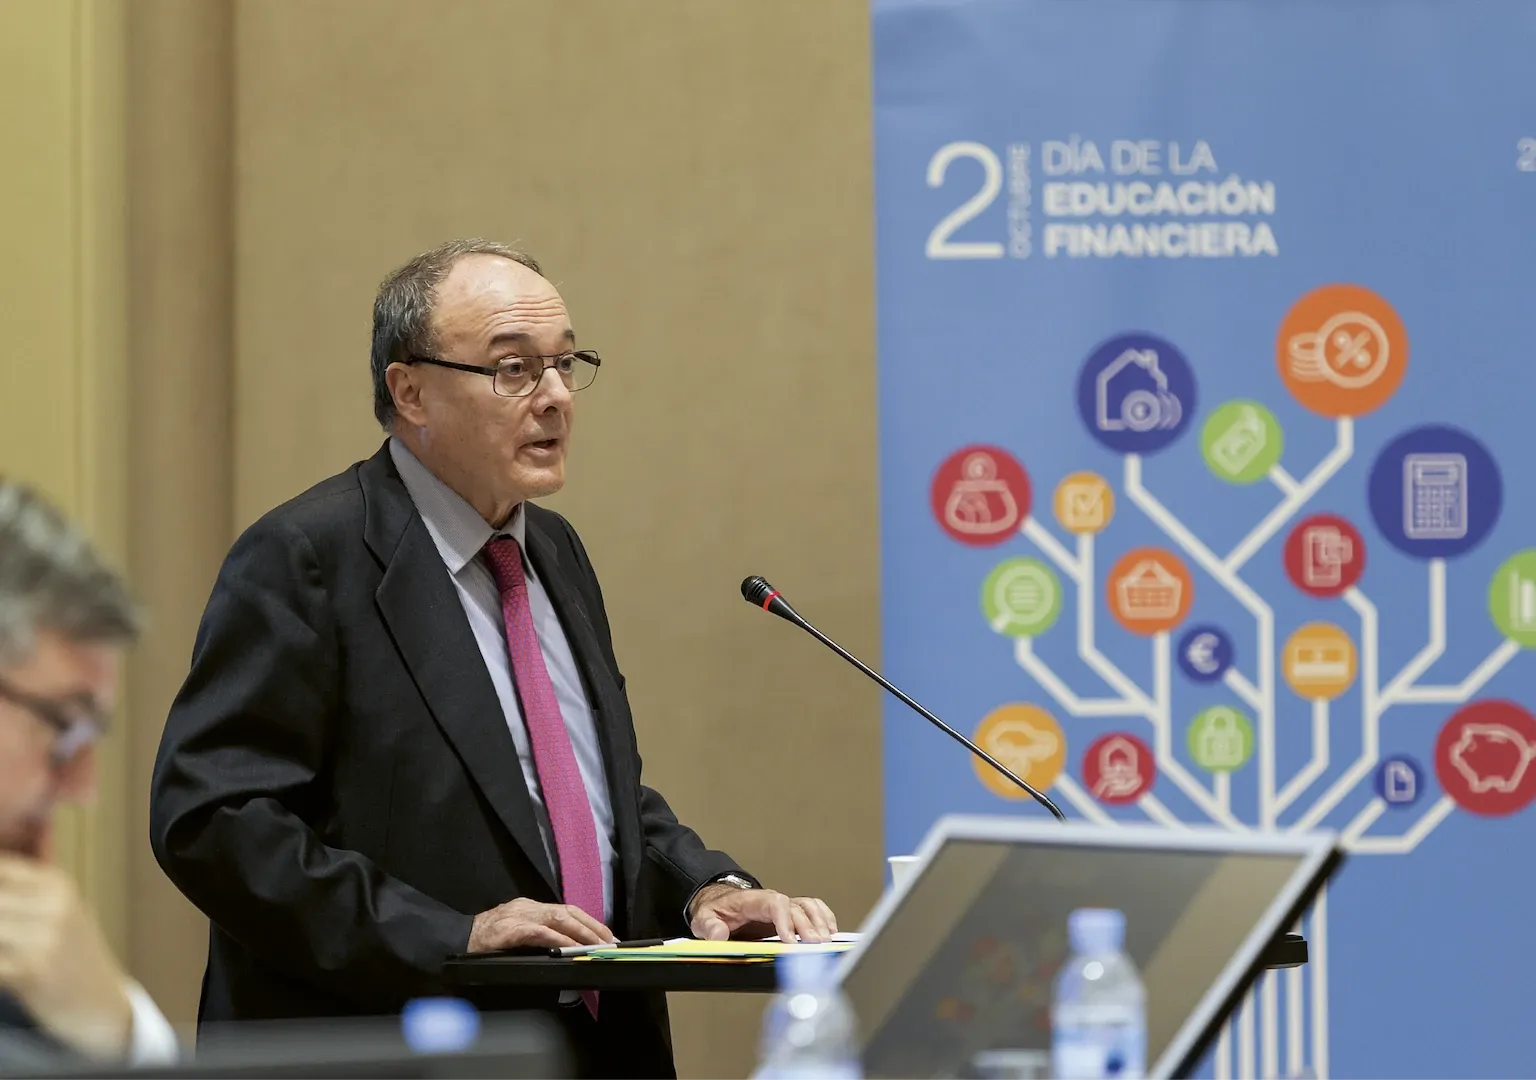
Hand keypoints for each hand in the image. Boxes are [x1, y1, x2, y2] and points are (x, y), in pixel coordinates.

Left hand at [0, 855, 131, 1058]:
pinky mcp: (33, 972)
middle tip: (1, 933)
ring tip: (2, 948)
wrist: (101, 1004)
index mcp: (58, 886)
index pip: (3, 868)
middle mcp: (55, 907)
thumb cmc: (72, 957)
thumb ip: (24, 892)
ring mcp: (45, 939)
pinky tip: (1, 967)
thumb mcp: (60, 912)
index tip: (0, 911)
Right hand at [467, 898, 617, 951]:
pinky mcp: (511, 930)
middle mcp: (527, 907)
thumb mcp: (515, 933)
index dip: (588, 921)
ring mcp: (519, 916)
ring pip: (558, 918)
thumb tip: (565, 947)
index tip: (605, 934)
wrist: (455, 939)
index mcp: (530, 907)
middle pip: (567, 911)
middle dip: (592, 925)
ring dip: (581, 931)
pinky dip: (559, 939)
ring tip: (597, 944)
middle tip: (609, 940)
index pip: (566, 910)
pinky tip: (570, 947)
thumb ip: (536, 935)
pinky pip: (540, 932)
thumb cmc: (485, 941)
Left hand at [688, 885, 837, 943]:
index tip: (790, 940)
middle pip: (796, 908)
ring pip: (808, 906)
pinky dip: (824, 917)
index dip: (786, 921)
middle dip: (807, 927)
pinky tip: (830, 932)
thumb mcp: (704, 919)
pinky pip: (812, 908)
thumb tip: (719, 935)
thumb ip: (710, 927)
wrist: (720, 902)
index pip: (775, 904)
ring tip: (826, 940)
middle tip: (815, 945)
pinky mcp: (790, 913)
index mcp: (753, 901)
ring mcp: (783, 906)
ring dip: (820, 921)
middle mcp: (772, 901)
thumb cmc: (715, 911)